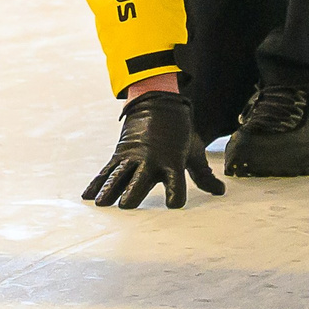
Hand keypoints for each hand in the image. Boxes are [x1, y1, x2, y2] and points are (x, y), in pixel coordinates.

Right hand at [83, 91, 224, 208]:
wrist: (158, 103)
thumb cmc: (180, 132)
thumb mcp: (194, 151)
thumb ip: (203, 175)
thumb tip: (220, 192)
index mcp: (173, 162)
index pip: (177, 184)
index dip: (177, 194)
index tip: (175, 204)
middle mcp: (151, 161)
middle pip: (141, 180)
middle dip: (133, 192)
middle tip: (126, 206)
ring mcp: (133, 157)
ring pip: (120, 175)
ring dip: (110, 189)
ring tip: (101, 204)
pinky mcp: (120, 154)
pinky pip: (107, 170)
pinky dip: (96, 183)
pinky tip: (87, 196)